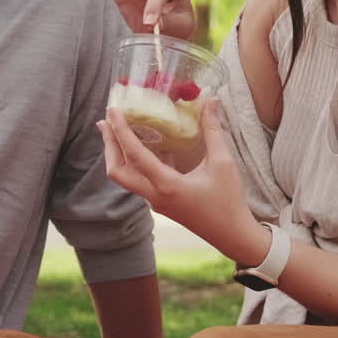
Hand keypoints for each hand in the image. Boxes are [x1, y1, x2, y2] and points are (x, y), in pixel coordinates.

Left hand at [97, 100, 265, 264]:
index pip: (134, 155)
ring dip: (118, 153)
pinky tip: (143, 145)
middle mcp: (154, 196)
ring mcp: (156, 202)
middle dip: (108, 144)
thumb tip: (211, 101)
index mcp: (166, 185)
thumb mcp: (223, 164)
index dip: (120, 130)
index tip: (112, 110)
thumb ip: (213, 131)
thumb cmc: (229, 201)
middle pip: (117, 171)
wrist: (232, 236)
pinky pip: (140, 180)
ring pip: (126, 177)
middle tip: (105, 120)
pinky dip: (134, 161)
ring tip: (116, 129)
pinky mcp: (161, 203)